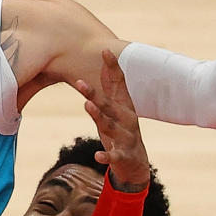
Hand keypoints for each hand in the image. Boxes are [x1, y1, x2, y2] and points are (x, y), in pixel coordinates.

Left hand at [73, 49, 149, 190]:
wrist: (136, 164)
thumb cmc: (122, 131)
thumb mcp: (116, 108)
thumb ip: (109, 88)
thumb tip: (104, 65)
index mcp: (124, 106)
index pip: (119, 83)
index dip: (113, 67)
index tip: (105, 51)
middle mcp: (127, 119)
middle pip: (109, 104)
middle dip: (94, 93)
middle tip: (79, 81)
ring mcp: (126, 137)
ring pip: (110, 126)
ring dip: (99, 116)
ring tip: (87, 106)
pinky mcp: (123, 156)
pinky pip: (114, 155)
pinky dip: (106, 155)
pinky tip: (98, 155)